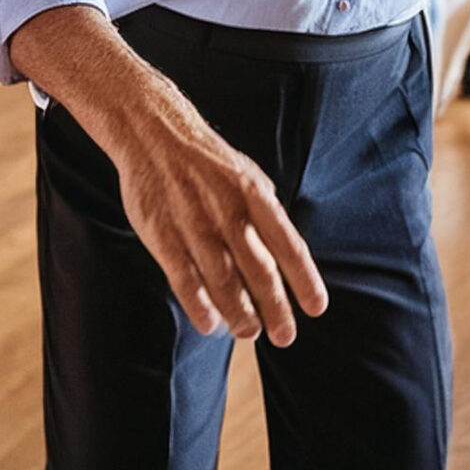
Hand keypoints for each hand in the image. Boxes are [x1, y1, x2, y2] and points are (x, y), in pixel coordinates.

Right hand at [105, 112, 328, 347]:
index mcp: (255, 196)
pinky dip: (199, 305)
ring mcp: (194, 225)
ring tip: (249, 332)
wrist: (153, 133)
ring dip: (240, 313)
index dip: (304, 280)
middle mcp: (228, 212)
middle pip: (259, 271)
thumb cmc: (207, 161)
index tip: (316, 309)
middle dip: (275, 308)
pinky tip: (210, 324)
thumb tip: (288, 253)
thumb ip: (266, 213)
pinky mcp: (162, 234)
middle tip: (284, 336)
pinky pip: (184, 278)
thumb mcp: (247, 176)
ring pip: (223, 281)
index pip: (289, 246)